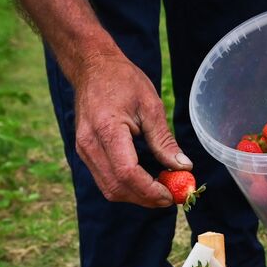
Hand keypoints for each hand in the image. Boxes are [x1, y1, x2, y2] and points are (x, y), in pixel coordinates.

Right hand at [71, 51, 189, 207]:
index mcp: (107, 130)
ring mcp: (83, 150)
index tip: (171, 195)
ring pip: (109, 189)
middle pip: (117, 187)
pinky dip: (126, 186)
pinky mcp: (84, 153)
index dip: (150, 190)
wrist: (92, 68)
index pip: (127, 173)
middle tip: (170, 197)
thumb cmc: (122, 80)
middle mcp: (89, 144)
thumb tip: (183, 167)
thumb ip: (164, 140)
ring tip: (160, 189)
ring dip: (136, 196)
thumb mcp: (151, 105)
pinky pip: (105, 180)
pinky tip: (144, 180)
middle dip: (145, 198)